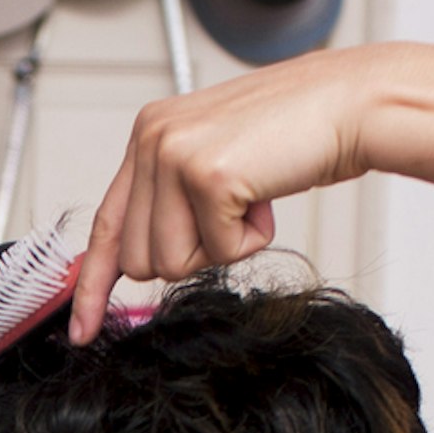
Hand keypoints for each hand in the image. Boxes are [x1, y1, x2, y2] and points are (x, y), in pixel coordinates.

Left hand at [66, 45, 387, 339]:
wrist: (352, 104)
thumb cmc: (296, 135)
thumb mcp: (215, 162)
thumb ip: (170, 200)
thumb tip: (138, 262)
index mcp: (149, 134)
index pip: (104, 225)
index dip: (92, 283)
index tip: (81, 328)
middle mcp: (152, 139)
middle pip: (140, 260)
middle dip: (192, 254)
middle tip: (231, 212)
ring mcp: (175, 155)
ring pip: (173, 264)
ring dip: (222, 247)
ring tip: (250, 199)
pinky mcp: (207, 176)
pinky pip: (218, 254)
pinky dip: (251, 239)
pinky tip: (266, 197)